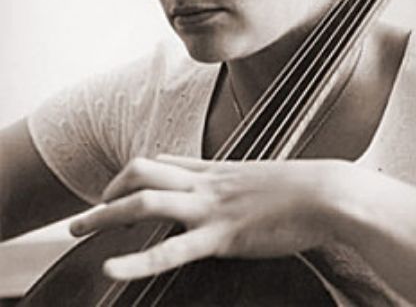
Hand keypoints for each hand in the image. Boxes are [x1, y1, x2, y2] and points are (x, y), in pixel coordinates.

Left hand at [70, 155, 342, 280]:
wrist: (327, 193)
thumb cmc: (298, 188)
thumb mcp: (257, 176)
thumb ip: (231, 179)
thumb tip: (216, 181)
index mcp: (213, 170)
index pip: (159, 160)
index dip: (129, 174)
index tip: (113, 190)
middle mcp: (204, 183)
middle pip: (140, 172)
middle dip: (106, 192)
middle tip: (84, 215)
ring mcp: (210, 208)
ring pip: (144, 201)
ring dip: (104, 215)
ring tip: (76, 231)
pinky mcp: (221, 236)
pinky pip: (171, 249)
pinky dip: (136, 260)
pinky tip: (110, 268)